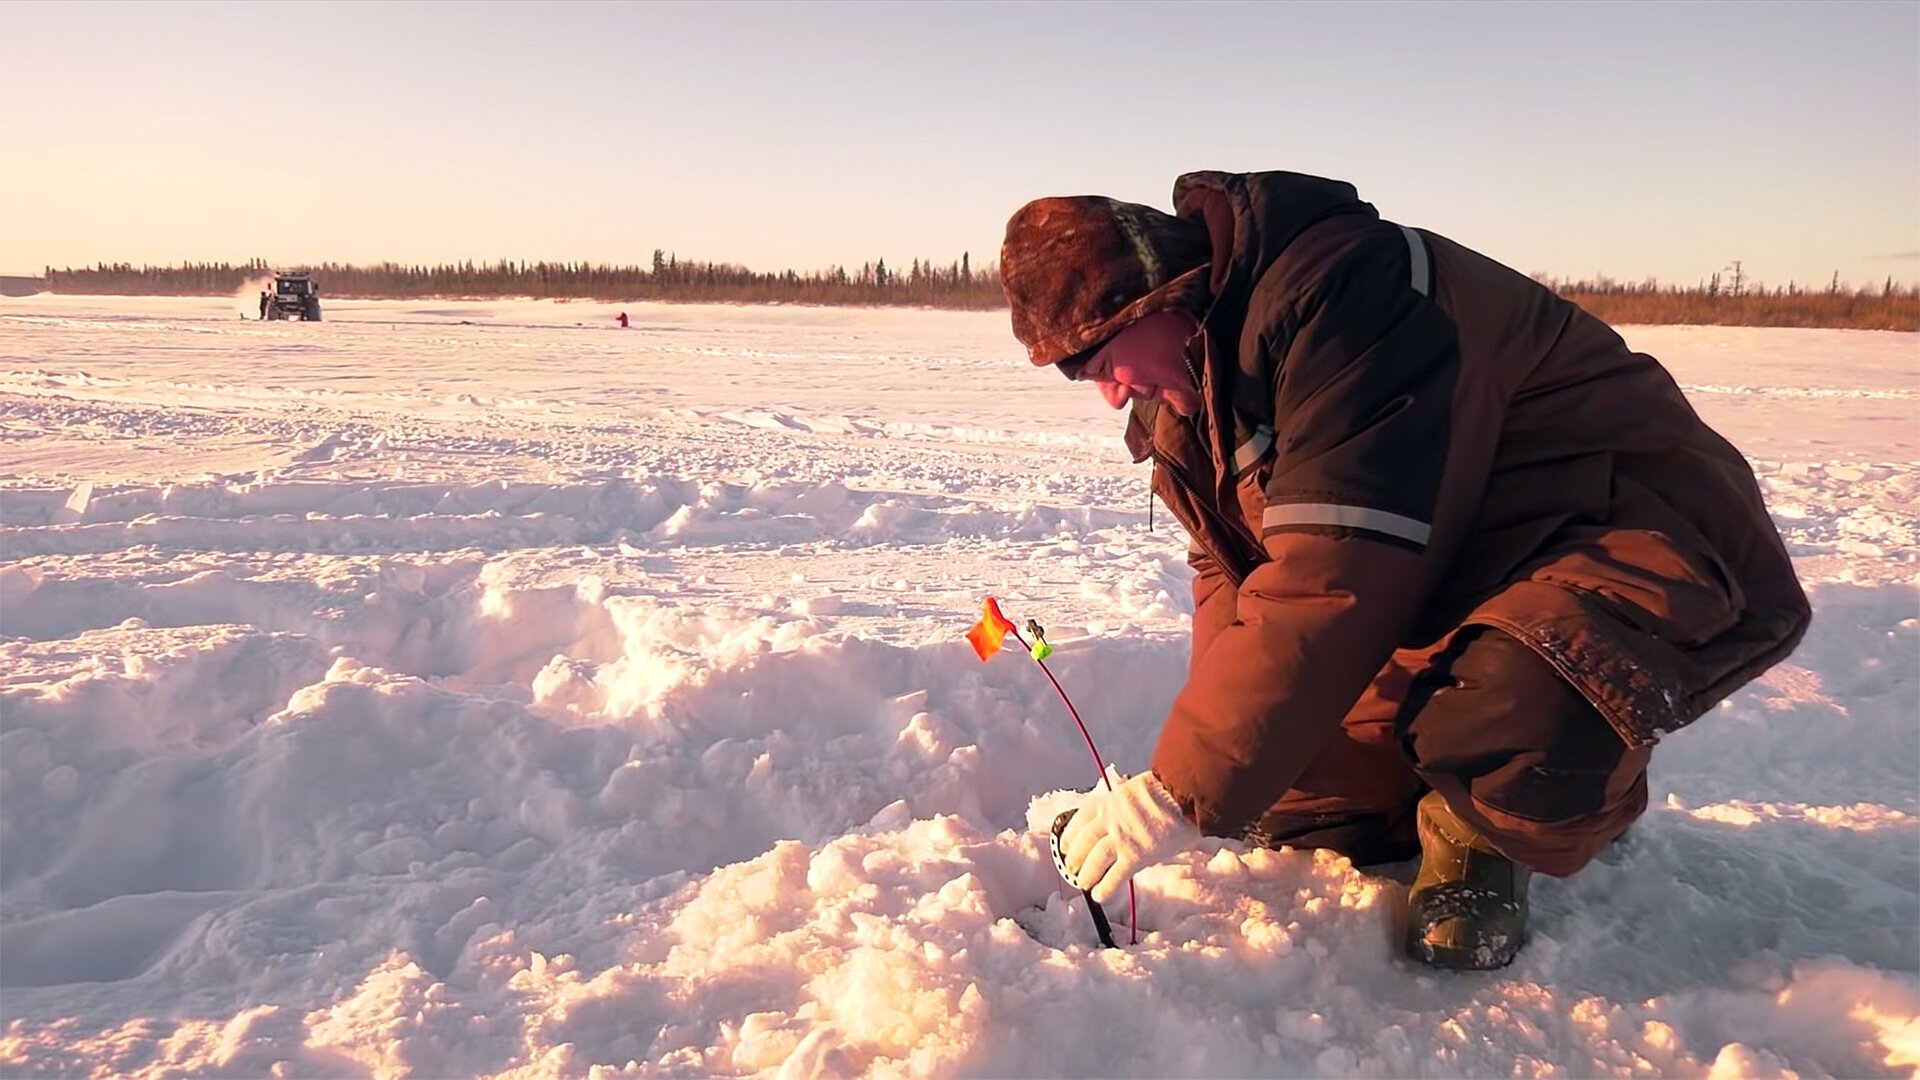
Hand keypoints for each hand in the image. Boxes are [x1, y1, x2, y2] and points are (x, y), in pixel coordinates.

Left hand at [1059, 768, 1200, 904]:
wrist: (1185, 792)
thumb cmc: (1170, 789)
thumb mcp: (1138, 791)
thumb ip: (1127, 806)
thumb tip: (1130, 820)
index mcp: (1110, 800)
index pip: (1081, 819)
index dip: (1070, 835)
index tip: (1066, 844)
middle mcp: (1111, 819)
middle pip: (1084, 842)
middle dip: (1075, 857)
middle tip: (1071, 868)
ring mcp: (1122, 838)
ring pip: (1095, 860)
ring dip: (1087, 874)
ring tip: (1084, 884)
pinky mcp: (1136, 855)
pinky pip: (1115, 876)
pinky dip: (1105, 888)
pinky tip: (1100, 896)